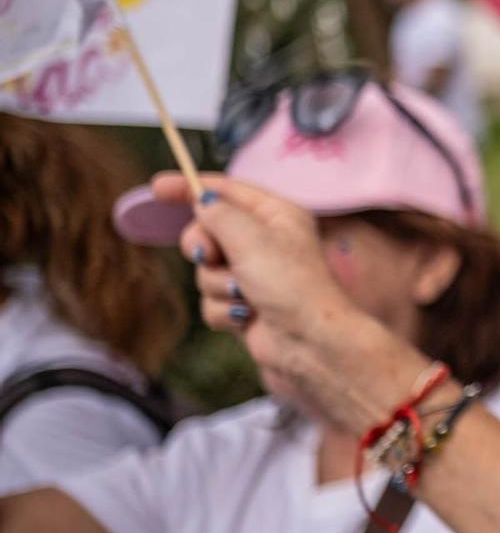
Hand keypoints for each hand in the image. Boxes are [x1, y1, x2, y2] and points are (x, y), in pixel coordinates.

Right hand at [157, 174, 424, 432]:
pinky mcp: (246, 306)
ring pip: (206, 270)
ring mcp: (255, 276)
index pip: (228, 190)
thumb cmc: (290, 285)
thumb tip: (203, 202)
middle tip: (212, 255)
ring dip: (218, 284)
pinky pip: (211, 301)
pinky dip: (224, 309)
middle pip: (208, 231)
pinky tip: (247, 318)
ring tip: (247, 294)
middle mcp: (267, 242)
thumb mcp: (251, 237)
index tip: (157, 187)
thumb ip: (219, 214)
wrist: (309, 345)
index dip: (192, 186)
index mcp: (278, 215)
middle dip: (204, 246)